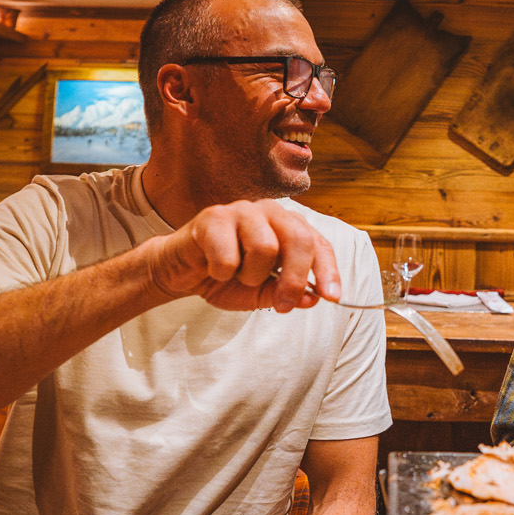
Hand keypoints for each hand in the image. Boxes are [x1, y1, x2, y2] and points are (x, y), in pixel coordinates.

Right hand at [145, 199, 340, 312]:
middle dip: (294, 278)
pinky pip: (228, 256)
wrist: (181, 272)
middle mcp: (270, 212)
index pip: (319, 244)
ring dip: (250, 275)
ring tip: (236, 275)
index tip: (332, 297)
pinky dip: (222, 273)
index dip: (329, 270)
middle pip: (299, 238)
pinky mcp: (213, 217)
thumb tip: (313, 298)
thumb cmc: (226, 278)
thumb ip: (286, 293)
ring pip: (265, 247)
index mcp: (288, 226)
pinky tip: (212, 267)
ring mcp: (241, 210)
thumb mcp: (261, 293)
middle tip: (282, 304)